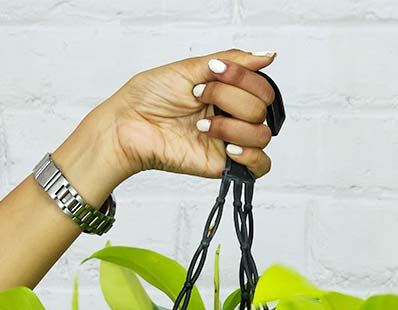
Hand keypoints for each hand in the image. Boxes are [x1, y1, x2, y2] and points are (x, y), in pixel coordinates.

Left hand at [89, 49, 278, 182]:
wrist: (129, 125)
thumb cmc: (151, 96)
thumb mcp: (193, 67)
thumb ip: (233, 61)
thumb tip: (267, 55)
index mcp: (228, 93)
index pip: (261, 87)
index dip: (243, 78)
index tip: (213, 72)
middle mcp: (233, 117)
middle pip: (262, 109)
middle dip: (229, 98)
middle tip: (198, 98)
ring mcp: (230, 142)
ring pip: (262, 135)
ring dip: (231, 127)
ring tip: (201, 126)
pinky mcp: (224, 165)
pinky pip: (260, 166)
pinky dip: (250, 155)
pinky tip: (228, 149)